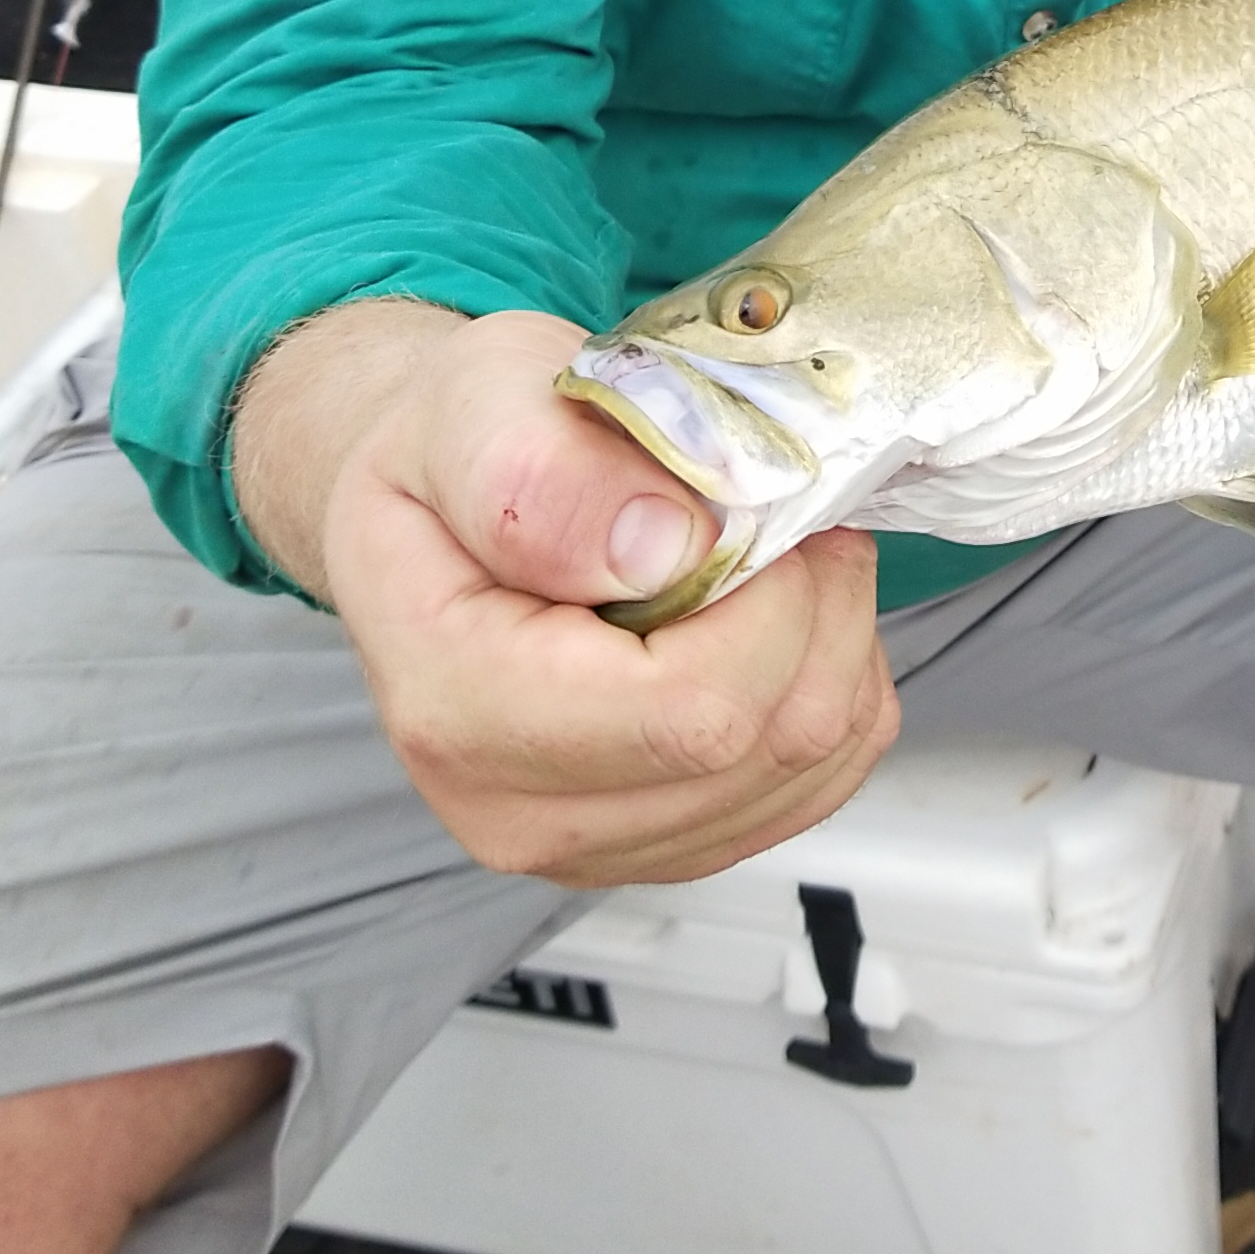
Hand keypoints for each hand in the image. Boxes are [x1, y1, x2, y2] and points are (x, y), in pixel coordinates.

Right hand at [245, 305, 895, 887]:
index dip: (769, 594)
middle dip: (812, 604)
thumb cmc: (443, 455)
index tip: (755, 497)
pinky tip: (772, 614)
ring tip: (773, 552)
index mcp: (455, 707)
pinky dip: (832, 683)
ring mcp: (597, 842)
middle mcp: (517, 809)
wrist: (422, 512)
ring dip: (832, 639)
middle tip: (783, 508)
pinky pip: (818, 781)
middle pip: (764, 743)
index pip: (690, 707)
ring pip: (809, 765)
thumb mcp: (468, 408)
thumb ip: (546, 476)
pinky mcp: (665, 844)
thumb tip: (664, 544)